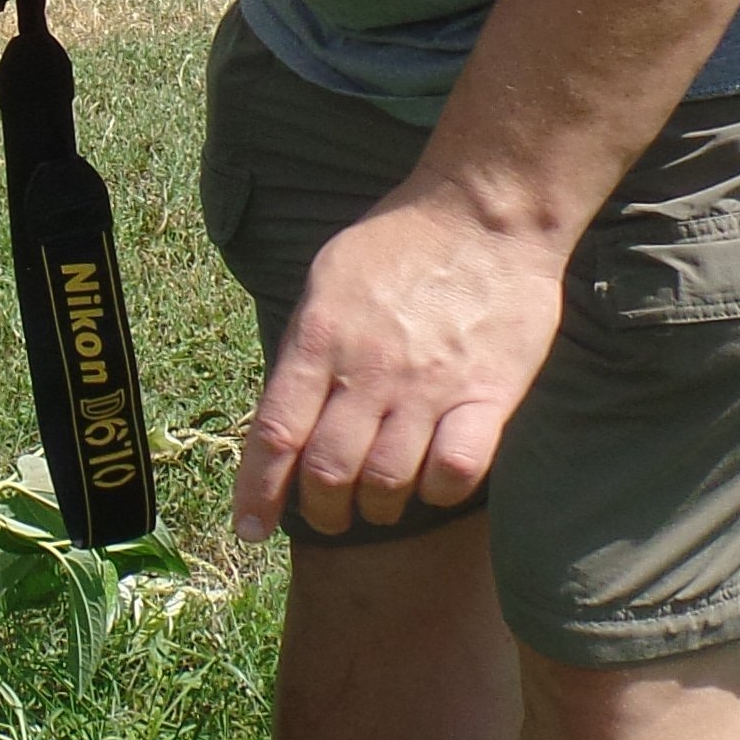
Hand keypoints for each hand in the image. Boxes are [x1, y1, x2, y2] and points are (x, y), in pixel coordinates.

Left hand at [233, 178, 570, 539]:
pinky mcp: (487, 395)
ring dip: (375, 508)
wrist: (488, 211)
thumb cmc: (403, 241)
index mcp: (320, 338)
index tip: (250, 528)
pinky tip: (434, 481)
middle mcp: (368, 369)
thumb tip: (285, 407)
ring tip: (377, 505)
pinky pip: (455, 471)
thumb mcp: (329, 277)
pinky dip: (438, 491)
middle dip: (320, 509)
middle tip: (329, 513)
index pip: (275, 433)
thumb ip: (306, 344)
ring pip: (387, 482)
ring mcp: (428, 386)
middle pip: (327, 471)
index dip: (257, 492)